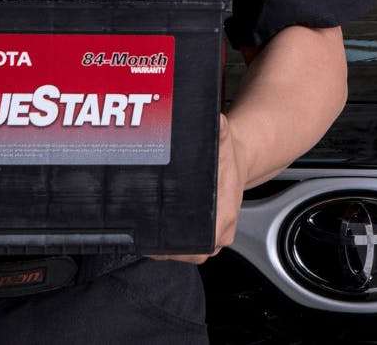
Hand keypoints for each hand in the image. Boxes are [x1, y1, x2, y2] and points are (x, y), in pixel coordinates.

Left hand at [151, 114, 246, 264]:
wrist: (238, 160)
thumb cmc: (229, 155)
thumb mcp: (224, 139)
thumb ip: (219, 130)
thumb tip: (215, 122)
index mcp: (225, 216)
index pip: (202, 244)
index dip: (177, 247)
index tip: (155, 242)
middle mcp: (219, 231)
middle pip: (187, 253)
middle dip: (162, 248)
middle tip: (138, 239)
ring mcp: (210, 237)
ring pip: (183, 254)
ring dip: (162, 249)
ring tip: (139, 239)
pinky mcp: (202, 236)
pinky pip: (182, 248)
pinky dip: (166, 245)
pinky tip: (149, 235)